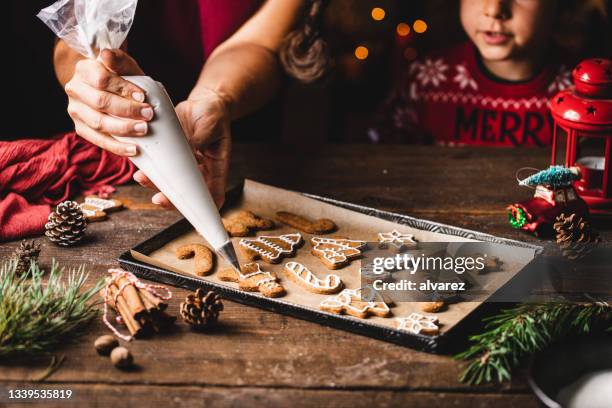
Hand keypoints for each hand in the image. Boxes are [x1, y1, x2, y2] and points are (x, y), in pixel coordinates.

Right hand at [65, 49, 152, 155]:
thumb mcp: (125, 66)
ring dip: (124, 128)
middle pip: (100, 102)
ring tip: (144, 129)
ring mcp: (76, 111)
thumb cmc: (122, 78)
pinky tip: (134, 149)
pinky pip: (99, 141)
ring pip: (99, 123)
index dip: (123, 88)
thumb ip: (119, 60)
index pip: (101, 79)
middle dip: (127, 110)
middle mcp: (75, 90)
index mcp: (83, 70)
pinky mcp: (81, 128)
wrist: (112, 92)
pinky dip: (117, 147)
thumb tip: (106, 54)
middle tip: (149, 114)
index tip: (143, 97)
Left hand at [133, 88, 231, 208]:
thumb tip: (187, 151)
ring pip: (169, 182)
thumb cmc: (213, 115)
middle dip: (171, 199)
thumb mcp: (210, 125)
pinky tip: (140, 166)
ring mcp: (183, 164)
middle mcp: (199, 170)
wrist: (203, 103)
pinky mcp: (170, 154)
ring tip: (142, 178)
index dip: (205, 208)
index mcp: (215, 168)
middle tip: (158, 198)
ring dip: (155, 184)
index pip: (214, 194)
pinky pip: (160, 166)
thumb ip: (199, 139)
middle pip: (186, 193)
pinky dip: (150, 169)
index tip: (194, 213)